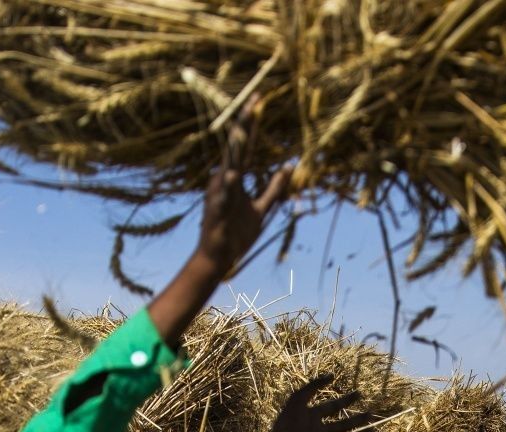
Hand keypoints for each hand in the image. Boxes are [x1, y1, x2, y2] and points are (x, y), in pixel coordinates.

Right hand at [146, 103, 291, 346]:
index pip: (246, 145)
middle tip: (254, 99)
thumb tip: (288, 167)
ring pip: (229, 164)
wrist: (219, 258)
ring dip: (236, 145)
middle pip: (237, 146)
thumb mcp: (261, 208)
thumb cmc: (237, 233)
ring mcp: (220, 193)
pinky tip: (231, 173)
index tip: (259, 101)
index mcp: (235, 177)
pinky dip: (227, 185)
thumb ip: (273, 188)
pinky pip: (224, 195)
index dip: (253, 124)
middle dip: (246, 123)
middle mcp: (225, 178)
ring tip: (243, 125)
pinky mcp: (217, 210)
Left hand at [233, 375, 375, 431]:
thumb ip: (314, 385)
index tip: (359, 393)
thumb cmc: (289, 422)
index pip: (332, 407)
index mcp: (312, 417)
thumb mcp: (299, 397)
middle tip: (370, 412)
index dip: (345, 400)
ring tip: (373, 429)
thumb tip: (331, 375)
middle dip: (357, 419)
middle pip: (342, 424)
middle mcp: (319, 431)